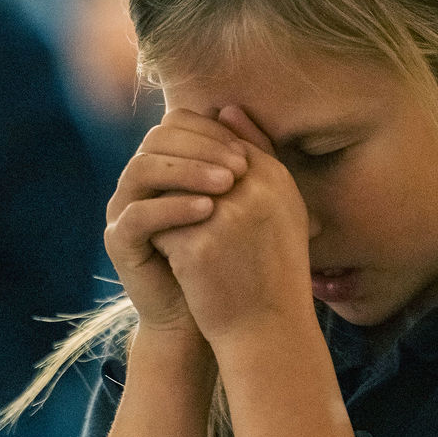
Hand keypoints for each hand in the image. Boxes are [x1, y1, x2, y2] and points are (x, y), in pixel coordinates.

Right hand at [104, 109, 250, 335]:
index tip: (247, 153)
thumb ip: (239, 157)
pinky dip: (173, 207)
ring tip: (228, 184)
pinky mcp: (119, 241)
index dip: (211, 131)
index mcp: (164, 164)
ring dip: (188, 171)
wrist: (207, 315)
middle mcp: (138, 182)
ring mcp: (123, 209)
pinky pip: (138, 213)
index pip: (176, 125)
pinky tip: (208, 211)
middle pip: (157, 141)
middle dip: (202, 148)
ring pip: (142, 169)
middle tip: (240, 167)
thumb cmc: (229, 254)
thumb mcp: (241, 200)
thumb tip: (233, 108)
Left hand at [154, 106, 315, 348]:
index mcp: (274, 176)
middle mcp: (253, 190)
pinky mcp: (198, 246)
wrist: (268, 328)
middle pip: (188, 157)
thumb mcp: (280, 205)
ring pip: (168, 188)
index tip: (185, 178)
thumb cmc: (272, 268)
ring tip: (166, 228)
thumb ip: (257, 153)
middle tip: (165, 201)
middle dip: (171, 175)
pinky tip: (164, 256)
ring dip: (161, 204)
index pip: (219, 136)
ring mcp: (225, 217)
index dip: (193, 154)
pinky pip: (159, 223)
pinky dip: (157, 236)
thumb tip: (225, 108)